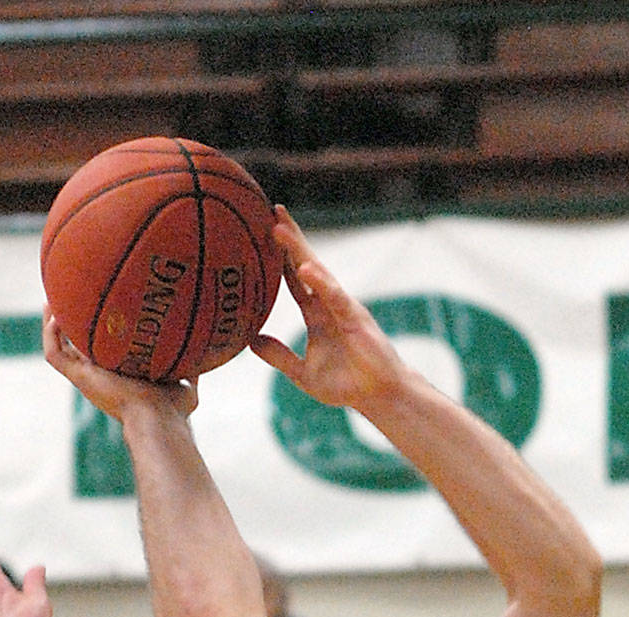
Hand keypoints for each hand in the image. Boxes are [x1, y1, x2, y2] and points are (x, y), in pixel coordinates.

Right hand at [42, 309, 197, 424]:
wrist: (158, 416)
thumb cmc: (174, 406)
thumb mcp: (186, 380)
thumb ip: (193, 366)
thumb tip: (209, 352)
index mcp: (120, 376)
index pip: (103, 352)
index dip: (98, 332)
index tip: (99, 308)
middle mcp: (100, 376)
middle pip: (76, 348)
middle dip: (70, 324)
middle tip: (68, 298)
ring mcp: (87, 377)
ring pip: (59, 349)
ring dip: (53, 324)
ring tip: (52, 299)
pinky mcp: (79, 378)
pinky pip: (54, 354)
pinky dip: (49, 334)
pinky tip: (53, 311)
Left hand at [250, 207, 405, 414]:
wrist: (379, 396)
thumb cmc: (346, 385)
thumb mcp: (302, 373)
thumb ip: (278, 356)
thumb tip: (250, 341)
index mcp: (316, 313)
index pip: (293, 277)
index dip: (279, 255)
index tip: (263, 231)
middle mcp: (328, 303)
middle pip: (305, 263)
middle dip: (290, 237)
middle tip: (272, 209)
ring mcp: (342, 307)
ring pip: (317, 272)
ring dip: (297, 249)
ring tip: (278, 227)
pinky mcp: (354, 318)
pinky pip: (334, 296)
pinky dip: (319, 282)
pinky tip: (304, 268)